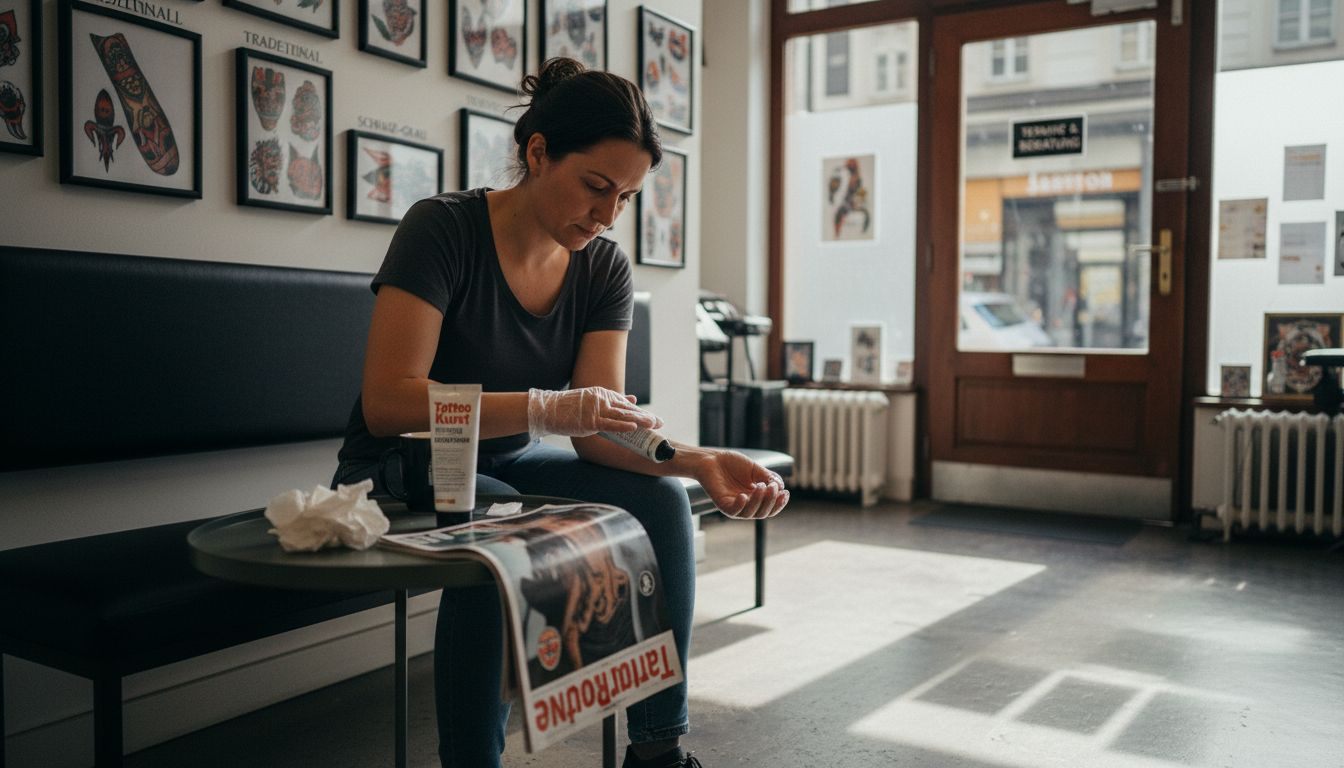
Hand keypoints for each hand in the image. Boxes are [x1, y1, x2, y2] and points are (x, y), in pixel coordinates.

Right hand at [527, 386, 662, 439]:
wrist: (548, 410)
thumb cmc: (568, 407)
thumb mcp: (592, 398)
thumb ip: (612, 400)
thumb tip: (633, 398)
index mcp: (603, 394)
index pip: (626, 404)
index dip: (642, 412)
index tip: (655, 419)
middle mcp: (602, 399)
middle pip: (628, 409)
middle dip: (645, 417)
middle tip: (660, 423)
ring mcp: (596, 409)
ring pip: (622, 416)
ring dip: (639, 421)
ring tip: (653, 425)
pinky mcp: (590, 420)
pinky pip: (609, 424)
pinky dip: (622, 426)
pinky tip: (634, 428)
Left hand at [693, 450, 789, 518]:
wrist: (712, 459)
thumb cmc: (733, 464)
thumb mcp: (755, 469)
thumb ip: (768, 478)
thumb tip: (781, 488)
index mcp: (756, 498)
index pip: (770, 507)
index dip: (779, 503)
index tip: (786, 493)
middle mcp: (747, 505)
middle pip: (763, 513)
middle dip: (771, 501)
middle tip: (772, 487)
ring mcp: (735, 506)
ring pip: (751, 513)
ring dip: (758, 501)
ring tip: (760, 486)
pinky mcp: (723, 505)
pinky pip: (734, 511)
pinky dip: (740, 505)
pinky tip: (743, 496)